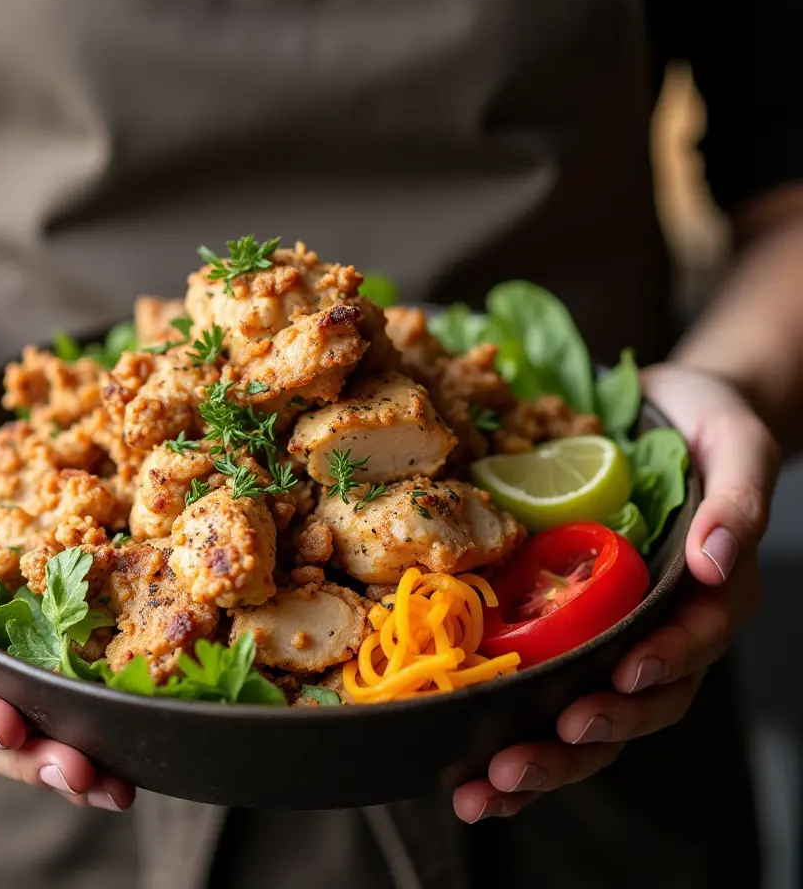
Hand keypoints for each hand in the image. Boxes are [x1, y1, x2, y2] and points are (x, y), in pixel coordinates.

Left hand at [453, 364, 778, 821]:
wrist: (665, 414)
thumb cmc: (710, 430)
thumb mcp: (738, 451)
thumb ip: (736, 503)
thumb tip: (717, 559)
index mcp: (707, 598)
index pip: (688, 649)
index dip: (658, 669)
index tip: (621, 677)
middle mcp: (658, 627)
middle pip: (630, 705)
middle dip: (577, 743)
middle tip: (521, 764)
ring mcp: (607, 628)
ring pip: (583, 710)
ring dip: (537, 756)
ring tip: (485, 789)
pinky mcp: (562, 616)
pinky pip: (540, 676)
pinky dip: (509, 721)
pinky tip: (464, 760)